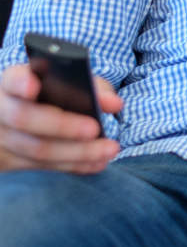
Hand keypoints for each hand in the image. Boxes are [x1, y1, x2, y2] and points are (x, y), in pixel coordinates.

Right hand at [0, 63, 121, 172]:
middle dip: (63, 126)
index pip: (13, 80)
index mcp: (13, 81)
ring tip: (109, 149)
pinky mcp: (8, 161)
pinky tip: (98, 163)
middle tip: (95, 129)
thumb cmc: (57, 90)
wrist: (33, 111)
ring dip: (77, 152)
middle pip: (24, 118)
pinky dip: (74, 165)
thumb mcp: (74, 81)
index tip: (33, 86)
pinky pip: (41, 166)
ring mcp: (1, 137)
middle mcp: (2, 108)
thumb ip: (94, 87)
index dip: (21, 83)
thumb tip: (114, 104)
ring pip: (34, 149)